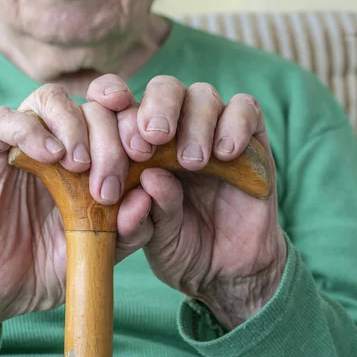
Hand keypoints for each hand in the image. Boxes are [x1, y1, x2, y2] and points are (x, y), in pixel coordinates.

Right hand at [0, 75, 152, 356]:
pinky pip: (4, 120)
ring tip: (78, 166)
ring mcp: (26, 141)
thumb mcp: (106, 247)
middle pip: (90, 107)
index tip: (146, 151)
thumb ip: (132, 225)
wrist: (10, 288)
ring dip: (72, 125)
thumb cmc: (60, 260)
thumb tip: (150, 194)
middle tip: (107, 184)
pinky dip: (30, 130)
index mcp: (95, 154)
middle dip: (108, 139)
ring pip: (50, 99)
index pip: (119, 115)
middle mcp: (62, 139)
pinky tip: (49, 158)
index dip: (135, 122)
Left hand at [99, 75, 286, 330]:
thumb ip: (144, 214)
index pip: (120, 103)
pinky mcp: (249, 140)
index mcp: (138, 145)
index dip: (110, 94)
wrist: (227, 269)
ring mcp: (212, 131)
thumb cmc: (179, 246)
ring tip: (192, 161)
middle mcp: (174, 130)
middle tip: (154, 137)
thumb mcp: (152, 237)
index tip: (107, 108)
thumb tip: (147, 179)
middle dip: (157, 107)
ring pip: (202, 95)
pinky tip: (225, 154)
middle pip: (164, 87)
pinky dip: (235, 124)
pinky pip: (246, 111)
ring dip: (195, 122)